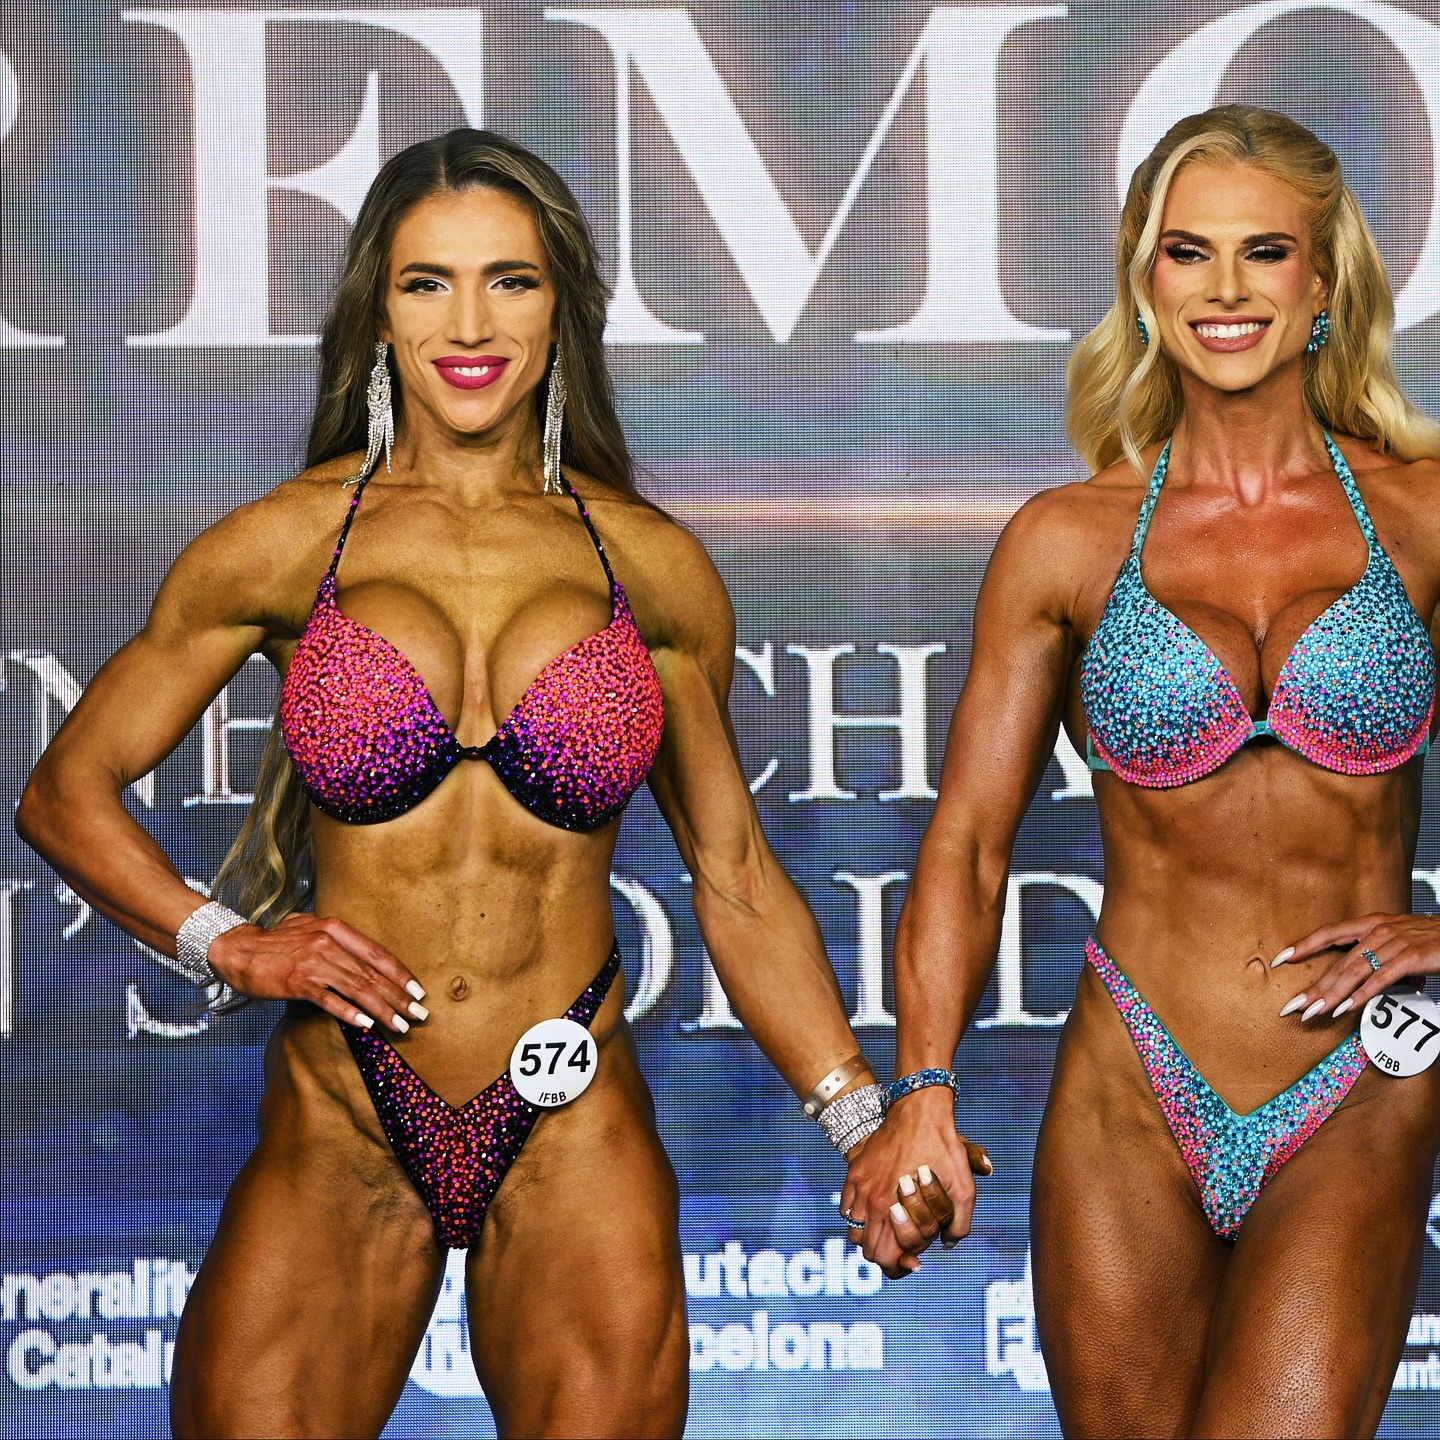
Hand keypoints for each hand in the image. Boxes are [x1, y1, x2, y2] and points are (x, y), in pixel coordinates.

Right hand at [207, 913, 426, 1032]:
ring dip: (382, 1010)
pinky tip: (367, 1026)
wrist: (237, 948)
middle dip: (399, 997)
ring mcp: (313, 962)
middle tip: (419, 1016)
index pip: (377, 953)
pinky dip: (350, 1013)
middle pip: (372, 974)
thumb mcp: (310, 928)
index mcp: (335, 928)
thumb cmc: (276, 942)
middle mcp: (328, 942)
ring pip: (357, 988)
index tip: (418, 992)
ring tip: (400, 1026)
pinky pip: (330, 1000)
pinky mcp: (298, 981)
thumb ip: (337, 938)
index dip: (400, 974)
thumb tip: (364, 956)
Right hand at [839, 1087, 991, 1278]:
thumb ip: (959, 1225)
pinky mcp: (855, 1170)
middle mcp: (871, 1200)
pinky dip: (859, 1217)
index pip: (885, 1258)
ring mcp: (859, 1185)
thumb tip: (945, 1245)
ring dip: (872, 1238)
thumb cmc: (943, 1147)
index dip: (901, 1267)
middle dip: (888, 1256)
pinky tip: (878, 1211)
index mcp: (893, 1208)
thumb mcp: (964, 1188)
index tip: (916, 1261)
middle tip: (905, 1249)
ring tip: (891, 1231)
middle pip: (869, 1250)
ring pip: (855, 1232)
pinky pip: (847, 1208)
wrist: (919, 1109)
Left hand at [1273, 913, 1439, 1021]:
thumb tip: (1368, 983)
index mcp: (1371, 923)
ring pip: (1354, 972)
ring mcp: (1394, 942)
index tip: (1280, 959)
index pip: (1330, 933)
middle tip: (1294, 1006)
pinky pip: (1380, 979)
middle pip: (1338, 962)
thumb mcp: (1401, 943)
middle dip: (1315, 987)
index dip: (1304, 945)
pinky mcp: (1411, 957)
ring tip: (1314, 1012)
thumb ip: (1381, 958)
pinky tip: (1346, 1008)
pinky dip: (1361, 995)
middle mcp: (1378, 930)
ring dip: (1332, 995)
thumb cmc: (1434, 939)